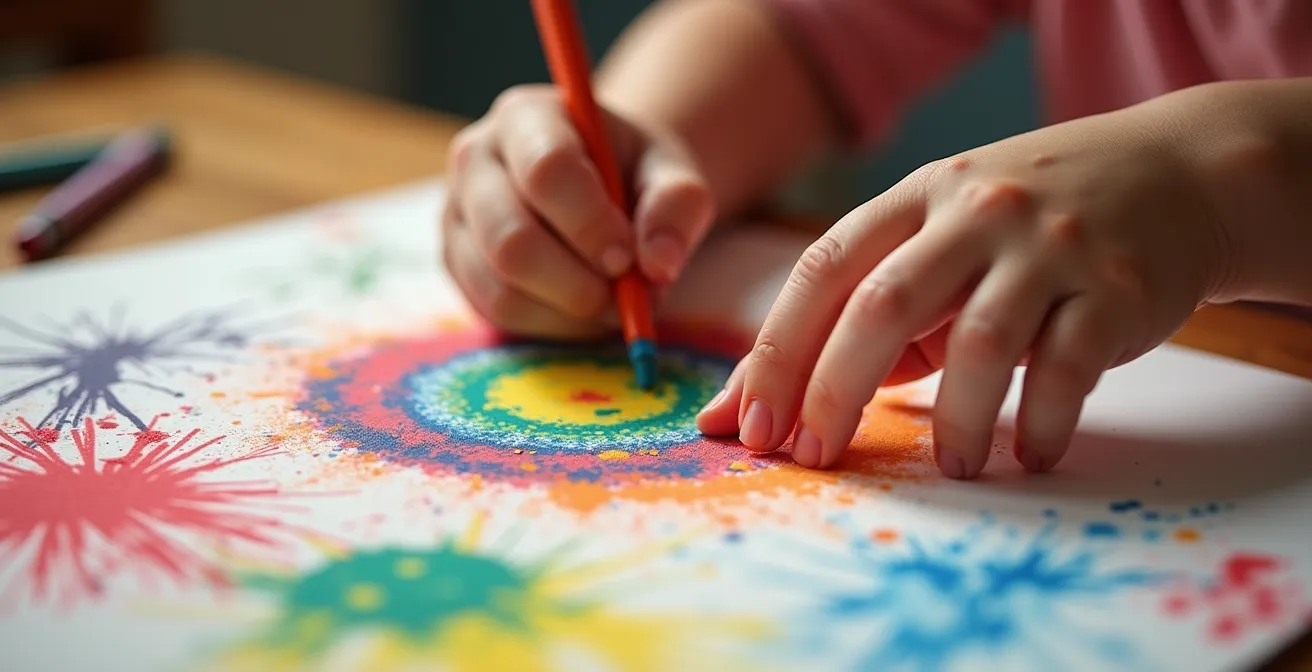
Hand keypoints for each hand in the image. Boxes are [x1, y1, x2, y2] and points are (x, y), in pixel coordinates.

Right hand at [441, 84, 714, 338]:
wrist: (598, 187)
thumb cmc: (632, 175)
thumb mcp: (670, 173)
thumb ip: (677, 205)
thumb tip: (658, 263)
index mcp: (527, 117)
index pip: (546, 170)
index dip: (591, 225)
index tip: (628, 257)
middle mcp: (475, 158)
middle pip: (512, 238)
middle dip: (577, 282)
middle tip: (622, 292)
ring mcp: (456, 214)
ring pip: (500, 285)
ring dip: (568, 310)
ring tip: (612, 302)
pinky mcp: (456, 262)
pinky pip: (496, 311)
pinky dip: (550, 325)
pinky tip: (583, 310)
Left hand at [698, 101, 1236, 477]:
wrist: (1176, 173)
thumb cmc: (1026, 227)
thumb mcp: (939, 240)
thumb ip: (860, 313)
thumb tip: (763, 403)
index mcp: (917, 196)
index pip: (823, 268)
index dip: (777, 351)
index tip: (750, 424)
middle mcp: (975, 211)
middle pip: (882, 304)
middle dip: (832, 390)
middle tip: (813, 456)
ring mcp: (1049, 245)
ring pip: (980, 342)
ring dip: (956, 421)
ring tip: (953, 466)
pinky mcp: (1116, 286)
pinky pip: (1068, 366)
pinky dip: (1041, 422)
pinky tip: (1030, 454)